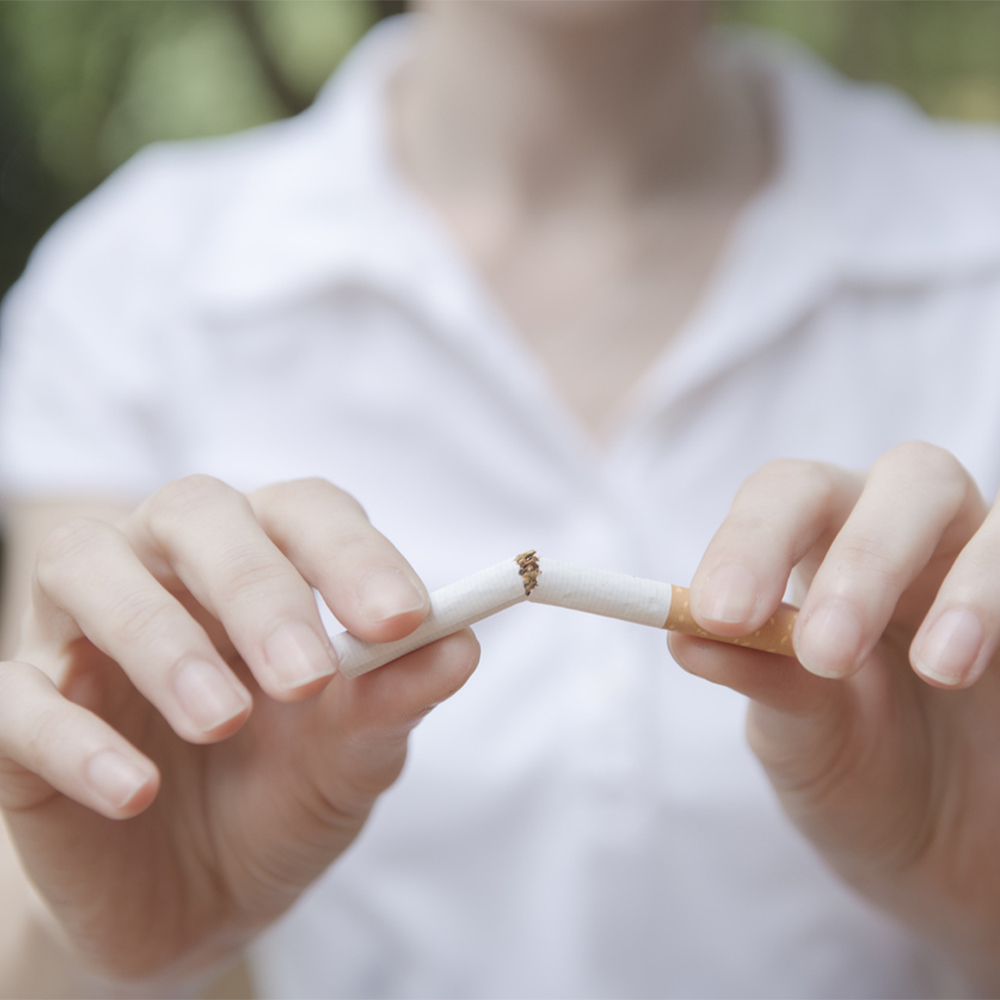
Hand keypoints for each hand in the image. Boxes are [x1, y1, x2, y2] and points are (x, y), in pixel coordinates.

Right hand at [0, 476, 478, 982]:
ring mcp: (83, 634)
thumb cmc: (281, 802)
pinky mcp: (20, 715)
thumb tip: (460, 647)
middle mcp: (169, 571)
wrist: (196, 904)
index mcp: (265, 567)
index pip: (303, 511)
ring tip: (223, 721)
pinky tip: (135, 792)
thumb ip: (394, 701)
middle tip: (305, 677)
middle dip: (254, 586)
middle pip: (194, 511)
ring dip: (160, 637)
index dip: (350, 552)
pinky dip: (75, 735)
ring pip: (85, 564)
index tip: (401, 619)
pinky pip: (16, 696)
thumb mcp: (350, 760)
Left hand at [670, 443, 999, 988]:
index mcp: (825, 549)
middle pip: (897, 479)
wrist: (947, 851)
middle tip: (827, 652)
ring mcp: (981, 565)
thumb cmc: (858, 773)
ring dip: (961, 587)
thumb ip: (757, 678)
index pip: (787, 496)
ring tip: (936, 671)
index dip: (752, 540)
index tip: (721, 613)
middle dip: (862, 558)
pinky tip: (967, 664)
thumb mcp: (799, 736)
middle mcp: (908, 537)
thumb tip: (682, 634)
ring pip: (983, 515)